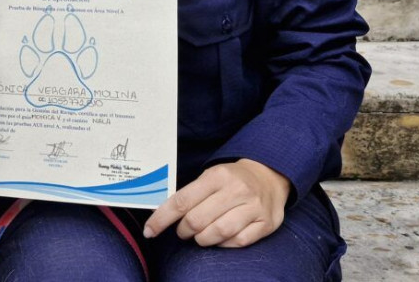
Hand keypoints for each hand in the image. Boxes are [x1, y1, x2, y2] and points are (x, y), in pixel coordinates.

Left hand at [143, 159, 290, 247]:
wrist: (269, 175)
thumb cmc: (231, 179)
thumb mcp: (209, 177)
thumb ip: (188, 194)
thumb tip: (157, 211)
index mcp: (217, 175)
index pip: (182, 201)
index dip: (162, 218)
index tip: (149, 230)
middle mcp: (236, 190)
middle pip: (197, 220)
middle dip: (183, 230)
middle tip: (183, 230)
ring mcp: (253, 207)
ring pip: (218, 233)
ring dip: (202, 239)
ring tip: (199, 236)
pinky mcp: (266, 223)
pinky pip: (238, 241)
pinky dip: (223, 244)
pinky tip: (219, 238)